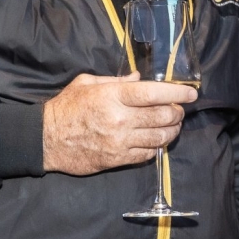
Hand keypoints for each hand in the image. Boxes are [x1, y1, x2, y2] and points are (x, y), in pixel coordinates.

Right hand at [42, 72, 197, 174]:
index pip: (154, 94)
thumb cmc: (66, 107)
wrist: (46, 140)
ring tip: (174, 125)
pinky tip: (158, 140)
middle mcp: (120, 119)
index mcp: (113, 96)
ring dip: (172, 130)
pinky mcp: (118, 159)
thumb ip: (116, 80)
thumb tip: (139, 78)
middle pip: (162, 115)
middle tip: (180, 109)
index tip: (191, 93)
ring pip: (160, 137)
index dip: (177, 93)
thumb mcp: (87, 83)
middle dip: (177, 112)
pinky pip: (147, 154)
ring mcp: (120, 141)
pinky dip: (157, 147)